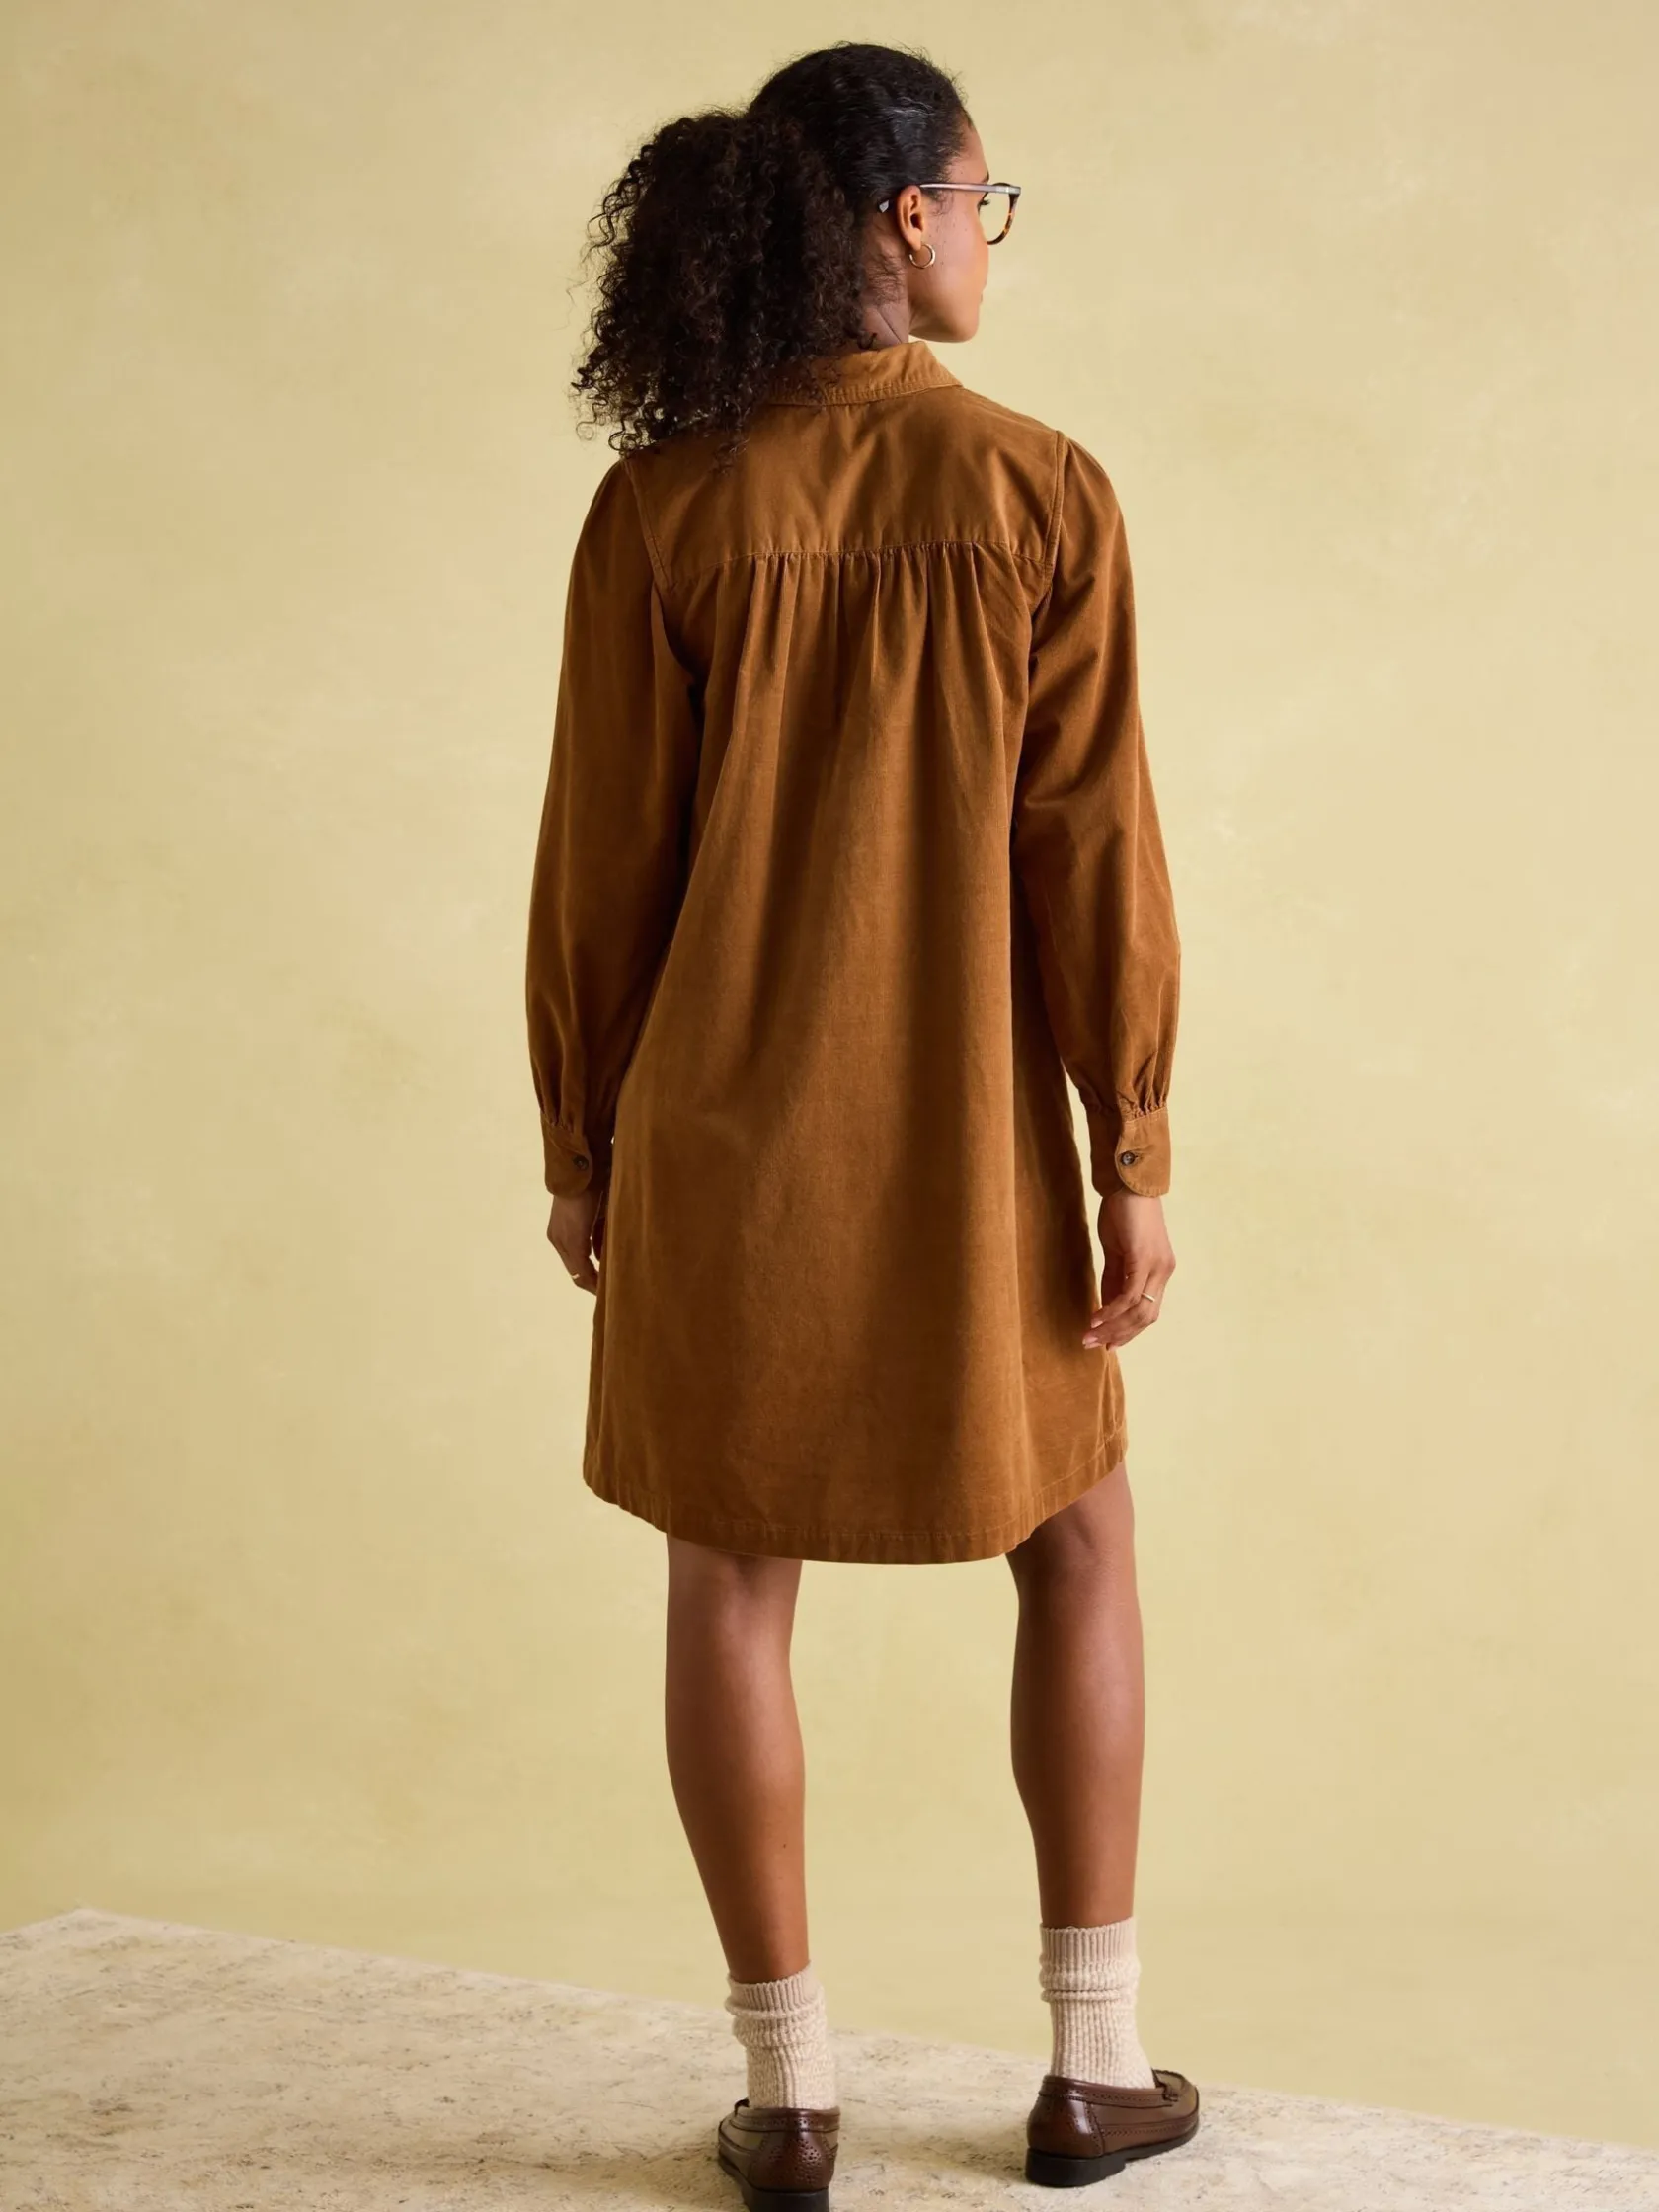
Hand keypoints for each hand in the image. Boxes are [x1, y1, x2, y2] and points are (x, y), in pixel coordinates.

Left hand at [547, 1186, 605, 1292]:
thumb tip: (603, 1256)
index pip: (574, 1263)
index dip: (589, 1276)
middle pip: (575, 1272)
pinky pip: (582, 1267)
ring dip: (593, 1281)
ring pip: (578, 1272)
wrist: (582, 1169)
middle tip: (609, 1292)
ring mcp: (562, 1241)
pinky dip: (594, 1277)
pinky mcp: (572, 1240)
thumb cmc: (592, 1186)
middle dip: (592, 1284)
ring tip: (609, 1289)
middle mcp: (558, 1240)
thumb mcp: (597, 1216)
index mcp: (562, 1233)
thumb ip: (598, 1236)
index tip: (605, 1284)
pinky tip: (606, 1283)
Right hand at [1084, 1189, 1174, 1349]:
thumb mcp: (1117, 1251)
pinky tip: (1095, 1318)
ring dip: (1113, 1328)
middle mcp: (1164, 1271)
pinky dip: (1111, 1311)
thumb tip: (1106, 1307)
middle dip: (1119, 1335)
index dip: (1128, 1331)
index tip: (1106, 1343)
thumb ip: (1115, 1279)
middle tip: (1093, 1344)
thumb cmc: (1123, 1213)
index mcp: (1161, 1270)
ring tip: (1089, 1336)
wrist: (1128, 1183)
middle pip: (1146, 1318)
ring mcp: (1157, 1266)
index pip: (1148, 1312)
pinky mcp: (1143, 1259)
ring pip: (1138, 1311)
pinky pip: (1128, 1295)